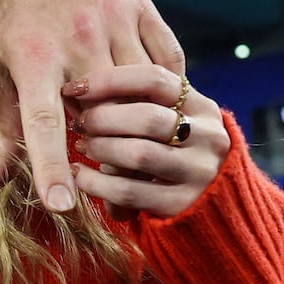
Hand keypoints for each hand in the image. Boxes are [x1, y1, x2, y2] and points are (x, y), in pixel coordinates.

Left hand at [0, 0, 185, 212]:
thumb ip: (1, 117)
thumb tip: (2, 176)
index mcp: (32, 55)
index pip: (43, 125)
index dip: (52, 168)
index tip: (62, 206)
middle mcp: (78, 37)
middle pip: (104, 112)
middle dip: (102, 141)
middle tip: (95, 151)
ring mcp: (114, 17)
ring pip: (142, 88)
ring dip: (135, 115)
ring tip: (123, 126)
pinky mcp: (139, 3)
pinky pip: (167, 59)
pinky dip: (163, 85)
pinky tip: (150, 96)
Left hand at [63, 64, 230, 218]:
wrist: (208, 202)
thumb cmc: (170, 147)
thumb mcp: (169, 118)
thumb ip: (139, 101)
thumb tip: (81, 88)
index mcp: (202, 107)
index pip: (154, 79)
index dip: (109, 80)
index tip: (75, 87)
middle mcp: (208, 138)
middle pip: (147, 117)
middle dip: (102, 118)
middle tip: (79, 122)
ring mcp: (199, 173)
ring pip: (139, 154)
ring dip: (100, 148)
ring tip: (82, 145)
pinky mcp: (183, 204)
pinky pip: (129, 191)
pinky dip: (95, 182)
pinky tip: (79, 174)